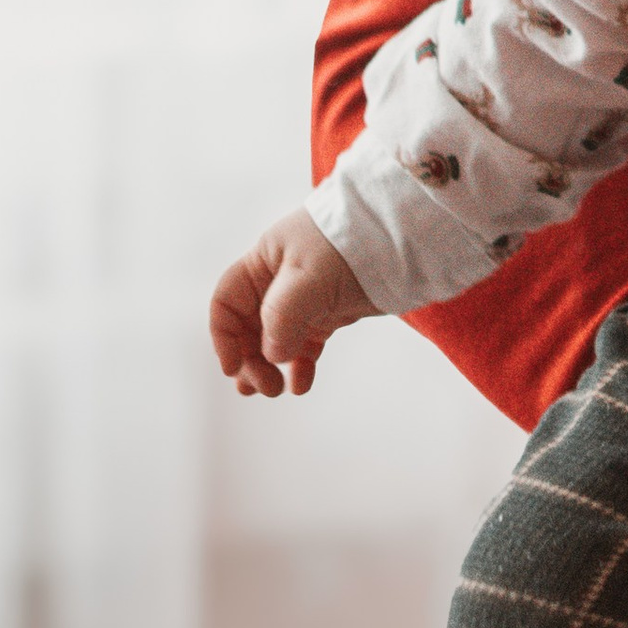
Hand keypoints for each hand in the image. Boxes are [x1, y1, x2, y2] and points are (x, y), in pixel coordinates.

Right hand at [210, 209, 374, 396]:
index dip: (224, 337)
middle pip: (248, 328)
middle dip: (250, 360)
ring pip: (275, 340)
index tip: (232, 368)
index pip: (227, 303)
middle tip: (264, 386)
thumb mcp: (309, 275)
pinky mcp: (329, 313)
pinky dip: (299, 366)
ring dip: (269, 367)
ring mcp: (305, 299)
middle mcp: (279, 282)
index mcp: (263, 263)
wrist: (403, 237)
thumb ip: (283, 315)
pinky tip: (300, 384)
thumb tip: (272, 355)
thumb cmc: (350, 242)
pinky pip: (305, 345)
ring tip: (273, 390)